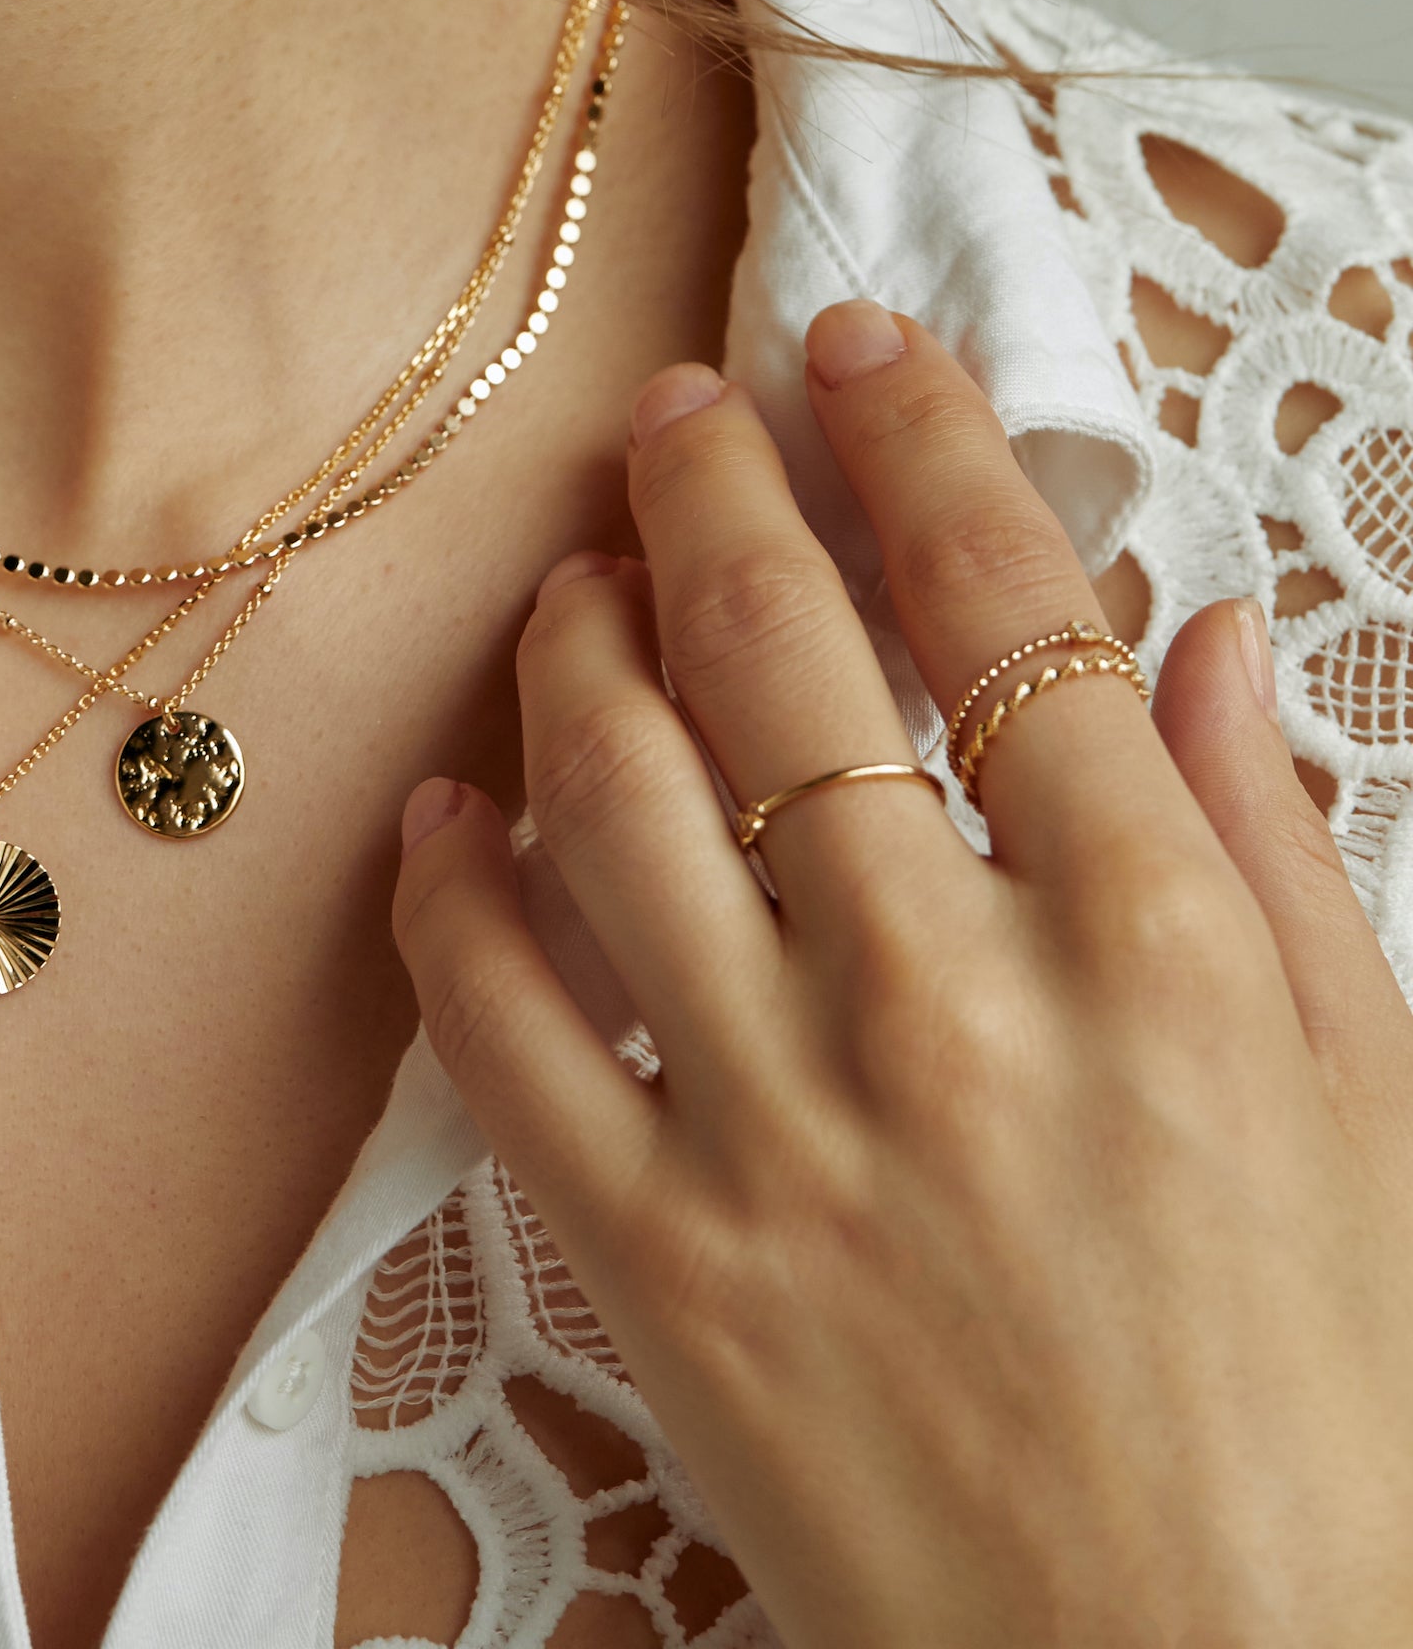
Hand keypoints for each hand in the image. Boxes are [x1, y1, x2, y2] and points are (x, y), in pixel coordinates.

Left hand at [392, 302, 1412, 1648]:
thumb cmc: (1329, 1416)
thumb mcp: (1376, 1110)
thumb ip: (1277, 848)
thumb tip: (1204, 634)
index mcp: (1157, 948)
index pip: (1004, 604)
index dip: (912, 438)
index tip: (851, 349)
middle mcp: (952, 1007)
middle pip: (778, 654)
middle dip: (708, 487)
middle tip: (671, 413)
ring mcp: (780, 1131)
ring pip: (615, 796)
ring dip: (571, 647)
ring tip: (572, 578)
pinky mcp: (653, 1261)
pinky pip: (500, 1024)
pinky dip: (452, 888)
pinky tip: (445, 807)